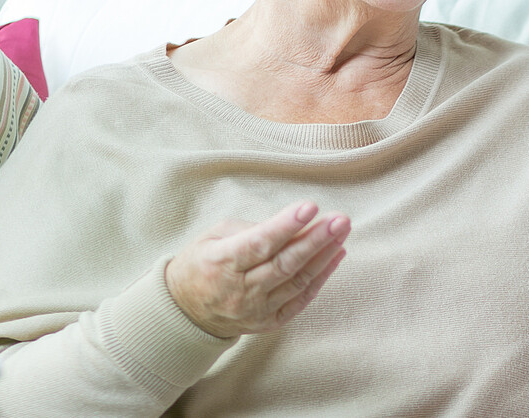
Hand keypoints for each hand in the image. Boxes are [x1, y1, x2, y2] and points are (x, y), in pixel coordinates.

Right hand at [166, 201, 349, 338]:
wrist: (186, 311)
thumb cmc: (203, 262)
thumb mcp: (214, 236)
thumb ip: (253, 229)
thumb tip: (295, 224)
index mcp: (220, 263)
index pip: (259, 244)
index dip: (286, 226)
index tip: (310, 207)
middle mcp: (239, 290)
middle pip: (284, 264)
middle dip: (316, 240)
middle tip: (340, 220)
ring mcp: (255, 310)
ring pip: (297, 281)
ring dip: (324, 255)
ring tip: (342, 232)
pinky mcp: (269, 322)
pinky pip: (301, 299)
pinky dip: (321, 277)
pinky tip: (336, 255)